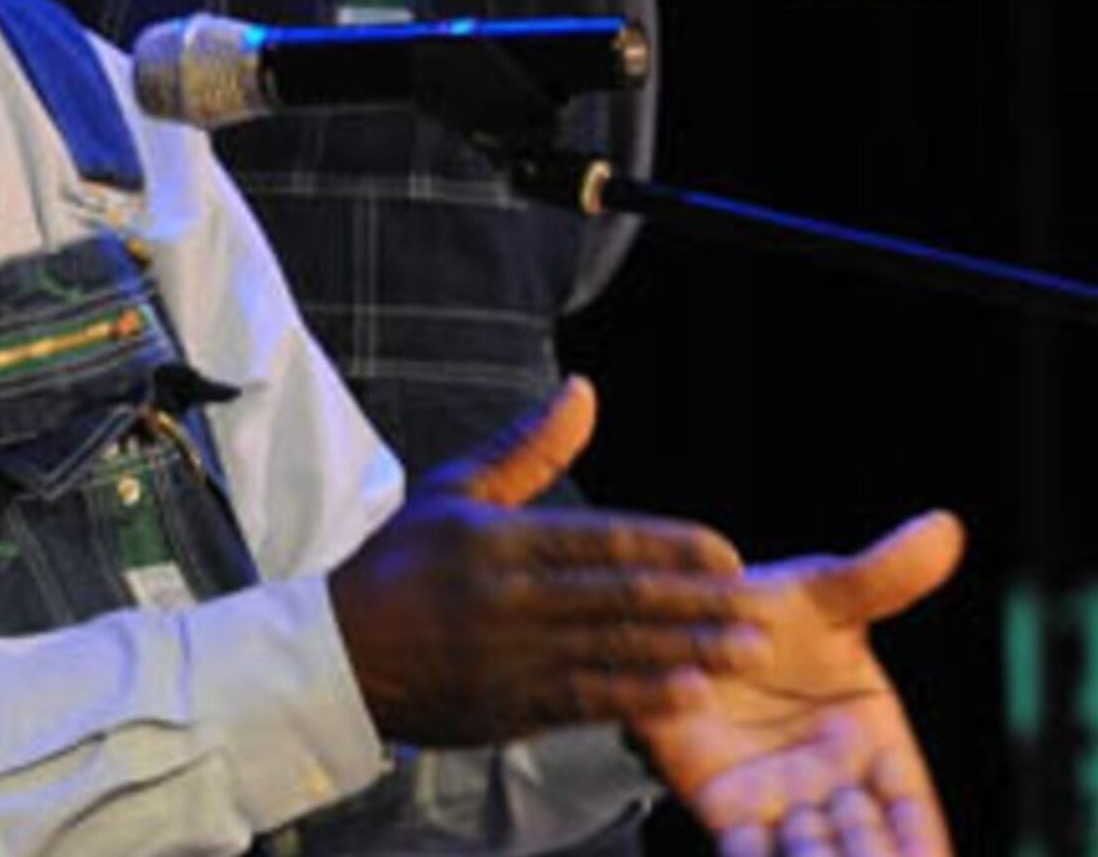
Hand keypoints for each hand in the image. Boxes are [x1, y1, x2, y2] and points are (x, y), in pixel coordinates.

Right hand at [328, 379, 763, 745]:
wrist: (336, 656)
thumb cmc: (399, 565)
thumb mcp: (452, 492)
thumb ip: (526, 447)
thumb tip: (583, 392)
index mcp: (496, 539)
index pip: (599, 539)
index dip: (668, 547)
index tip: (727, 555)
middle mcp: (508, 597)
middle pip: (619, 597)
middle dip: (696, 604)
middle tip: (761, 611)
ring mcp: (510, 655)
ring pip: (613, 650)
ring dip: (686, 651)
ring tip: (744, 652)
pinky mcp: (509, 705)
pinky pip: (587, 699)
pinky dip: (640, 697)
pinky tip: (687, 693)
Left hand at [635, 511, 963, 856]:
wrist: (679, 623)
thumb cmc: (767, 608)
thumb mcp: (821, 592)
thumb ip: (880, 576)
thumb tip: (945, 525)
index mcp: (876, 741)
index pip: (912, 805)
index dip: (923, 840)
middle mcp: (835, 782)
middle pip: (865, 843)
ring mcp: (781, 799)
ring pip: (810, 854)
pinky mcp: (724, 806)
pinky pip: (746, 851)